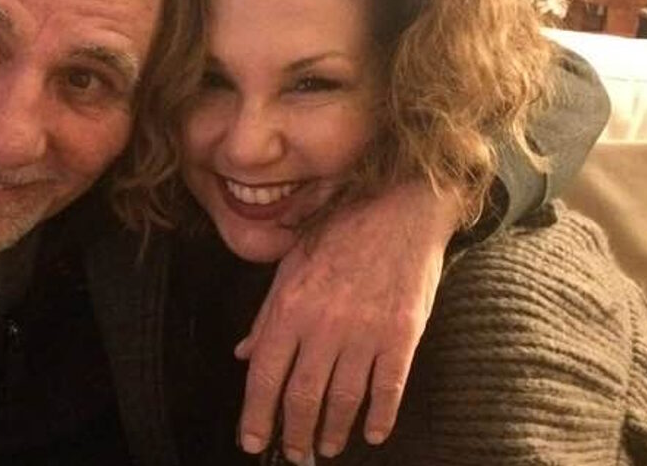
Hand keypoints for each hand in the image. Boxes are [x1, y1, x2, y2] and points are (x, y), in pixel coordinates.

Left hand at [234, 179, 458, 462]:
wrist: (400, 205)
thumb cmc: (339, 231)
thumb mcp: (290, 266)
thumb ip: (266, 315)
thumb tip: (244, 353)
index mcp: (290, 307)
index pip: (264, 374)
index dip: (255, 415)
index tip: (252, 441)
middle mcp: (324, 325)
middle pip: (302, 396)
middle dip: (294, 434)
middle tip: (294, 454)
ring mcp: (365, 331)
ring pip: (343, 399)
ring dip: (333, 430)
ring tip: (326, 448)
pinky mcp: (402, 334)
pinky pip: (389, 387)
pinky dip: (380, 416)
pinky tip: (373, 433)